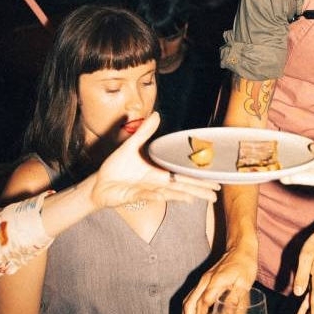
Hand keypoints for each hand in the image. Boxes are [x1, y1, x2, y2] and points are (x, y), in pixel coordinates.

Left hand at [91, 113, 219, 208]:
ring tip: (198, 198)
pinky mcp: (135, 196)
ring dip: (184, 195)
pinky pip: (148, 195)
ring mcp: (147, 191)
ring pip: (169, 194)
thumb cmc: (115, 168)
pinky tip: (164, 195)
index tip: (215, 180)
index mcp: (158, 172)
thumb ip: (145, 132)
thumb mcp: (131, 146)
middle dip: (199, 190)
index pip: (182, 175)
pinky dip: (156, 196)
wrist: (98, 184)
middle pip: (182, 187)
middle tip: (215, 195)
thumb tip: (157, 114)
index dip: (199, 178)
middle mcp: (156, 183)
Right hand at [181, 247, 258, 313]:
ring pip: (188, 301)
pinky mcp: (204, 282)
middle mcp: (205, 282)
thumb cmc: (245, 264)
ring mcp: (203, 281)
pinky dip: (190, 310)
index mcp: (215, 282)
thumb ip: (235, 298)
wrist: (240, 248)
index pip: (203, 303)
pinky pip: (192, 297)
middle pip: (190, 303)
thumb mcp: (244, 282)